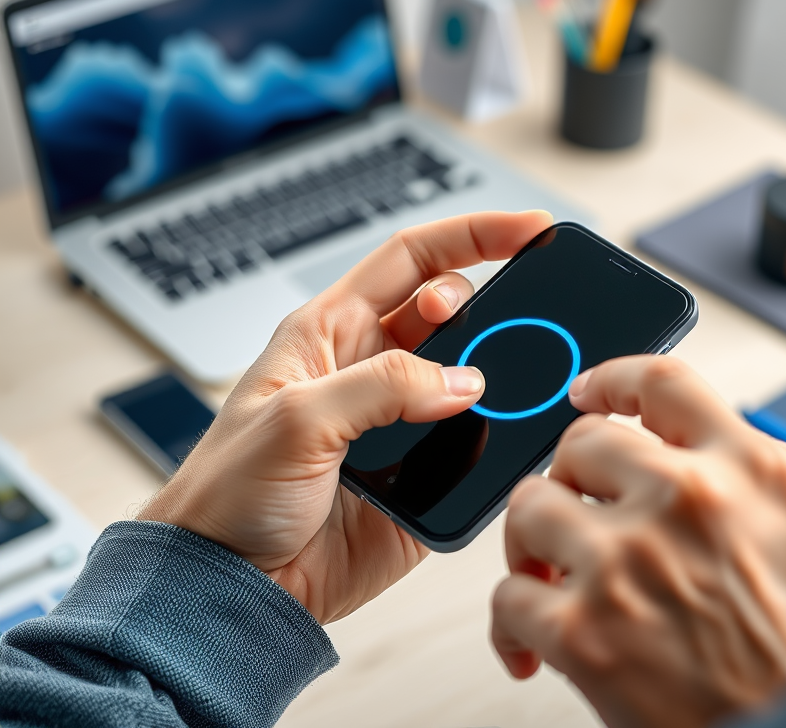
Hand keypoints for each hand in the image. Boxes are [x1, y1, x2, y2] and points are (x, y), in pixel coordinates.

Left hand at [139, 210, 552, 623]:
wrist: (231, 584)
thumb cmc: (228, 493)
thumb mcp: (298, 420)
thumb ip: (384, 386)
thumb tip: (464, 380)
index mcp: (333, 332)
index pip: (413, 259)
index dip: (472, 235)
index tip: (528, 229)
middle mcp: (370, 369)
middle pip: (453, 314)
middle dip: (492, 309)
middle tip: (519, 325)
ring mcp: (399, 423)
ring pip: (472, 379)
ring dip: (499, 377)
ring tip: (520, 380)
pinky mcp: (421, 476)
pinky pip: (475, 447)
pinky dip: (498, 439)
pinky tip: (508, 435)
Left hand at [491, 356, 785, 727]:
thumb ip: (743, 476)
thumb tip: (678, 449)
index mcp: (752, 469)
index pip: (662, 382)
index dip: (613, 378)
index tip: (588, 390)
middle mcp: (689, 499)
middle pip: (581, 443)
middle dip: (570, 480)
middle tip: (575, 516)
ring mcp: (630, 560)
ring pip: (531, 507)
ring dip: (533, 542)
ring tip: (550, 576)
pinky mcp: (585, 631)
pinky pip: (510, 595)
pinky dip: (511, 621)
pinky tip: (532, 643)